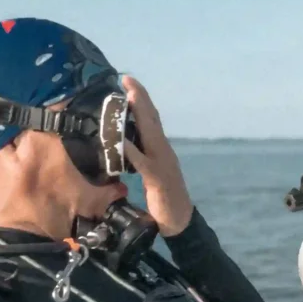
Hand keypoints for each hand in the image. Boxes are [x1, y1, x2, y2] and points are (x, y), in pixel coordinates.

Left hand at [119, 77, 193, 237]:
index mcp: (159, 150)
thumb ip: (140, 159)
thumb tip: (124, 147)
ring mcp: (163, 164)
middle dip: (140, 98)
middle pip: (151, 120)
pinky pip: (144, 164)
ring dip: (140, 115)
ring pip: (150, 134)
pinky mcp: (159, 180)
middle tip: (128, 79)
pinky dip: (133, 152)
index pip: (150, 120)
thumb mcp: (149, 174)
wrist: (180, 222)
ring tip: (129, 97)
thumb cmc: (163, 199)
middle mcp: (163, 151)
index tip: (128, 83)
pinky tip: (122, 142)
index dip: (141, 101)